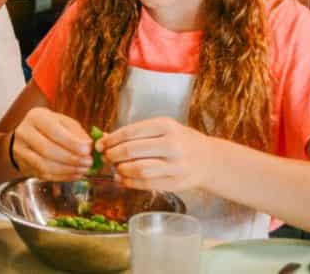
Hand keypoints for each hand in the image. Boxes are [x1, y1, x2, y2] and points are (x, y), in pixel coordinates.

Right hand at [11, 108, 93, 180]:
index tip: (87, 150)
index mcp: (36, 117)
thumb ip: (76, 132)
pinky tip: (75, 174)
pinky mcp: (24, 165)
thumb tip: (89, 146)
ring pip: (45, 165)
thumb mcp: (63, 122)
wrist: (27, 137)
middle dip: (71, 158)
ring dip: (67, 170)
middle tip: (88, 163)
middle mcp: (25, 132)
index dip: (71, 143)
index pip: (53, 131)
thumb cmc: (49, 128)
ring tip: (84, 170)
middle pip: (47, 150)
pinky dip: (62, 177)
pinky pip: (44, 174)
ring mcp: (21, 150)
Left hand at [97, 117, 214, 191]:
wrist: (208, 159)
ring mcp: (175, 166)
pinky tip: (123, 179)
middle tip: (106, 157)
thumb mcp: (162, 128)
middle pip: (131, 151)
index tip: (101, 144)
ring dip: (120, 170)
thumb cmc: (180, 140)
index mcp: (166, 126)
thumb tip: (104, 138)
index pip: (130, 132)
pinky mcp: (176, 183)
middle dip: (113, 155)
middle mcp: (172, 145)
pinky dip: (130, 182)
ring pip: (138, 169)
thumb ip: (135, 133)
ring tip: (116, 168)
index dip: (111, 139)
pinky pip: (147, 184)